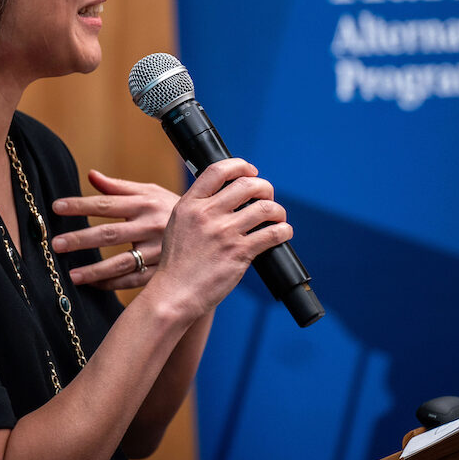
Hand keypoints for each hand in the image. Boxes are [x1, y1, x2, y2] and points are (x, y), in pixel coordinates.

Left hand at [51, 170, 177, 289]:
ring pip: (122, 262)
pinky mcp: (163, 269)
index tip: (56, 208)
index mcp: (145, 203)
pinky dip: (113, 284)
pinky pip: (135, 280)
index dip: (80, 205)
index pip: (106, 203)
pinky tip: (93, 284)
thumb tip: (91, 175)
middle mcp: (150, 225)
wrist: (214, 229)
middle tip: (56, 244)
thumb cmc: (172, 208)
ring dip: (95, 270)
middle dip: (81, 239)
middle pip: (110, 234)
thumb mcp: (151, 191)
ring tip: (72, 274)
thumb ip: (119, 187)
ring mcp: (158, 250)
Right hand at [150, 158, 291, 320]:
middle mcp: (207, 215)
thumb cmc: (177, 263)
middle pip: (247, 185)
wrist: (174, 293)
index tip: (251, 171)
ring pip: (265, 208)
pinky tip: (283, 233)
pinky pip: (272, 234)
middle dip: (265, 187)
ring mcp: (224, 233)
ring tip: (277, 217)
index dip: (241, 165)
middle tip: (267, 197)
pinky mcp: (239, 253)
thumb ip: (198, 208)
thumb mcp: (178, 225)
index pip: (218, 170)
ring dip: (277, 210)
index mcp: (190, 204)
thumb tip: (225, 195)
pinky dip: (283, 231)